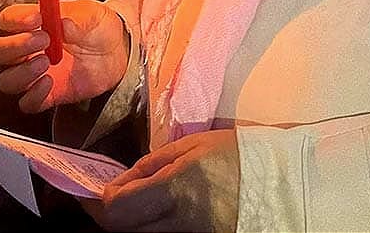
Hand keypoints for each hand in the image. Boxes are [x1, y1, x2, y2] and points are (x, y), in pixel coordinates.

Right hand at [0, 0, 128, 113]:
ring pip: (7, 80)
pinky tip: (50, 82)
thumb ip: (77, 19)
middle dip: (16, 46)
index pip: (7, 20)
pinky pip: (27, 103)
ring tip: (46, 62)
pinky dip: (34, 96)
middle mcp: (28, 49)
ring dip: (22, 73)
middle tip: (43, 40)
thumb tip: (63, 24)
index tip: (35, 18)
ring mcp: (35, 73)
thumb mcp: (93, 15)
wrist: (117, 50)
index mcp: (34, 22)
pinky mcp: (47, 95)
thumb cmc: (98, 27)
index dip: (15, 20)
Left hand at [80, 129, 239, 231]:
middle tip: (106, 198)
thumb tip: (116, 184)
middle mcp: (180, 222)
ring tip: (133, 201)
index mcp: (177, 189)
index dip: (97, 201)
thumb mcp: (190, 146)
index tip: (91, 191)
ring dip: (130, 221)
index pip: (116, 210)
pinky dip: (151, 226)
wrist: (277, 180)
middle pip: (123, 231)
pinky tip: (153, 211)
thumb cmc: (234, 154)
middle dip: (109, 214)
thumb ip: (149, 166)